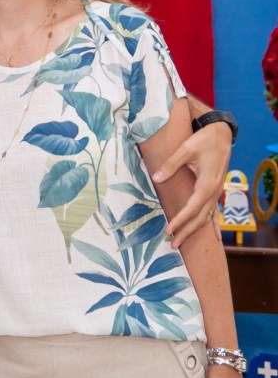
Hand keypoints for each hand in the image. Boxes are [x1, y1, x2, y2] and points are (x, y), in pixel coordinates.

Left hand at [152, 121, 231, 247]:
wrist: (221, 133)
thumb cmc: (203, 140)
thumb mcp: (186, 149)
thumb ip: (171, 165)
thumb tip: (156, 178)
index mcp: (206, 184)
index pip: (192, 209)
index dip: (180, 221)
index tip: (168, 230)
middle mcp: (214, 192)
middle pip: (200, 218)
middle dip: (187, 232)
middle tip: (173, 244)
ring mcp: (217, 192)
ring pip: (207, 217)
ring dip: (196, 230)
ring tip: (183, 241)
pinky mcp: (217, 189)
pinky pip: (216, 211)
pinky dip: (214, 225)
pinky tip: (216, 237)